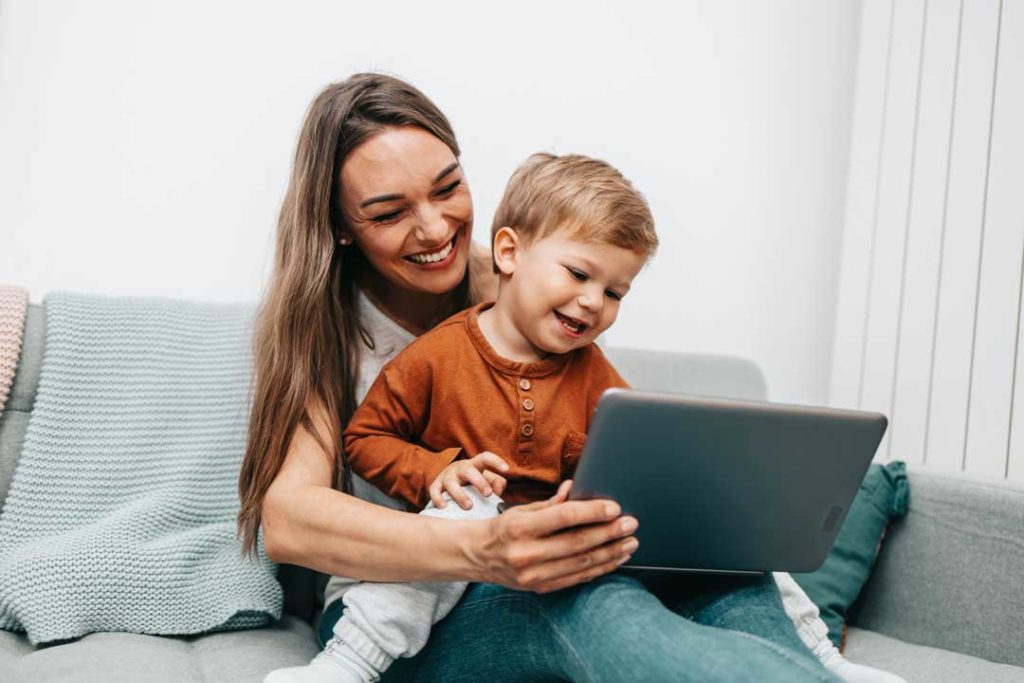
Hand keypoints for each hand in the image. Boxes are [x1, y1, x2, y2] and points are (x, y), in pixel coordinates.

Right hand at [429, 451, 509, 509]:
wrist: (448, 478)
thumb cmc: (472, 481)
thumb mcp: (486, 478)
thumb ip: (496, 482)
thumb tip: (498, 490)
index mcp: (475, 464)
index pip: (485, 457)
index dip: (496, 461)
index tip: (506, 469)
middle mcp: (460, 468)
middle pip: (469, 470)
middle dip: (479, 482)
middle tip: (488, 494)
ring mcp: (447, 476)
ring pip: (451, 482)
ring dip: (460, 494)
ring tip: (469, 506)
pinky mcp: (436, 484)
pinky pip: (434, 490)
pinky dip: (438, 498)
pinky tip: (443, 506)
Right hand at [469, 480, 639, 592]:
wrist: (477, 556)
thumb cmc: (504, 528)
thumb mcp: (523, 510)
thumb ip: (551, 503)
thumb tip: (575, 488)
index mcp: (520, 527)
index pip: (564, 517)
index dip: (592, 512)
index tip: (614, 508)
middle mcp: (526, 553)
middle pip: (578, 543)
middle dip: (609, 533)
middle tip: (631, 524)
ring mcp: (533, 575)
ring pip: (581, 563)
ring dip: (610, 553)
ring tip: (630, 543)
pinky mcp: (540, 588)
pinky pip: (576, 578)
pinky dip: (598, 568)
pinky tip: (613, 559)